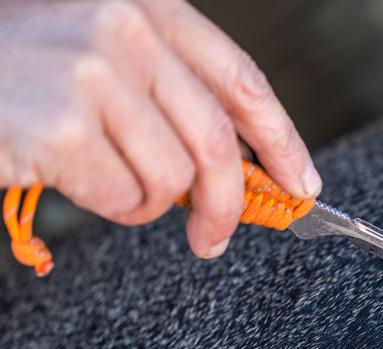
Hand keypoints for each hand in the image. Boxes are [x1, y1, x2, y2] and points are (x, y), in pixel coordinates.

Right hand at [0, 0, 321, 258]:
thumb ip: (169, 95)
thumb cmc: (21, 71)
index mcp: (149, 8)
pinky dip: (110, 207)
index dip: (282, 138)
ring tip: (105, 181)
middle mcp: (127, 29)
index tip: (301, 180)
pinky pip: (126, 198)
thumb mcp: (104, 56)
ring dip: (147, 202)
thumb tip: (236, 168)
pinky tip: (73, 181)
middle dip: (227, 203)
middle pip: (218, 141)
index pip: (241, 79)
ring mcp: (94, 73)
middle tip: (212, 238)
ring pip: (173, 178)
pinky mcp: (62, 126)